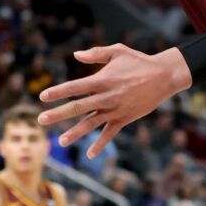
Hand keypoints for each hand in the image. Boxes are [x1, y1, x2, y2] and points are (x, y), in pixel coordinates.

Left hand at [39, 43, 190, 157]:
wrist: (164, 76)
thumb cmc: (139, 61)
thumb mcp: (118, 50)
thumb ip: (95, 53)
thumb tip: (75, 55)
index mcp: (102, 79)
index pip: (75, 87)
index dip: (58, 92)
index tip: (42, 97)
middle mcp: (106, 96)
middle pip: (78, 107)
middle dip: (58, 114)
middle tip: (40, 120)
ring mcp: (115, 109)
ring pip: (91, 123)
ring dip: (75, 133)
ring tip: (60, 141)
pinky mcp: (125, 118)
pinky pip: (110, 133)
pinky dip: (100, 144)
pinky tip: (90, 154)